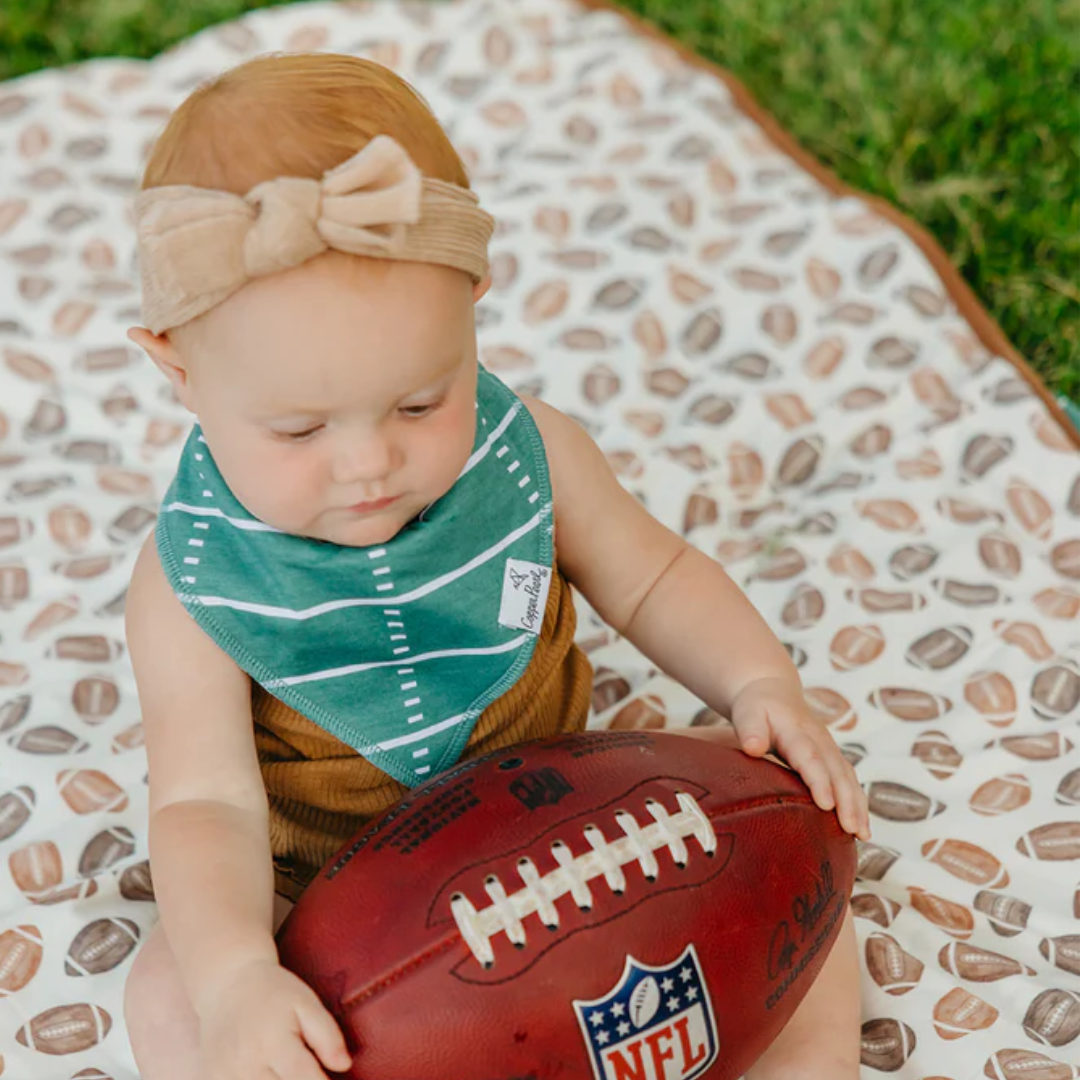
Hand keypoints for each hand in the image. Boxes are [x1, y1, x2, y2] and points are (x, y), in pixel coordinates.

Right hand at [198, 958, 351, 1079]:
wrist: (227, 983)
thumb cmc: (274, 992)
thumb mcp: (306, 1003)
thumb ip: (327, 1035)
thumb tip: (344, 1065)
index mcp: (273, 1043)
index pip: (305, 1079)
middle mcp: (246, 1065)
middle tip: (313, 1075)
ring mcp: (226, 1076)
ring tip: (287, 1073)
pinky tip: (269, 1076)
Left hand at [729, 676, 870, 840]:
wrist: (772, 692)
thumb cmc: (757, 707)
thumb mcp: (748, 712)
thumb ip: (750, 729)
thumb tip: (752, 747)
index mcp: (796, 730)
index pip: (810, 757)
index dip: (819, 781)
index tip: (827, 805)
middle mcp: (819, 739)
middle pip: (837, 770)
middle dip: (848, 800)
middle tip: (853, 829)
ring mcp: (829, 748)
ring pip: (848, 777)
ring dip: (858, 805)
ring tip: (862, 835)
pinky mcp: (832, 757)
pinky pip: (848, 780)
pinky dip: (856, 802)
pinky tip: (859, 826)